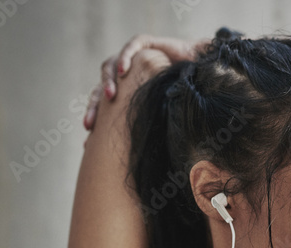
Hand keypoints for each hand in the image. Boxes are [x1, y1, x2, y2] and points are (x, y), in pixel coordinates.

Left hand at [83, 34, 208, 130]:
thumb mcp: (164, 114)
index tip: (89, 136)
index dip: (96, 118)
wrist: (201, 68)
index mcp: (124, 91)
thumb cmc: (184, 93)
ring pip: (110, 66)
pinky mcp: (144, 43)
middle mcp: (124, 74)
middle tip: (91, 123)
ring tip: (110, 95)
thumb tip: (152, 160)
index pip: (102, 104)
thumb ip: (154, 126)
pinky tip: (123, 71)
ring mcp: (132, 57)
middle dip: (94, 105)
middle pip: (100, 87)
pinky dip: (125, 58)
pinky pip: (130, 48)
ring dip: (108, 81)